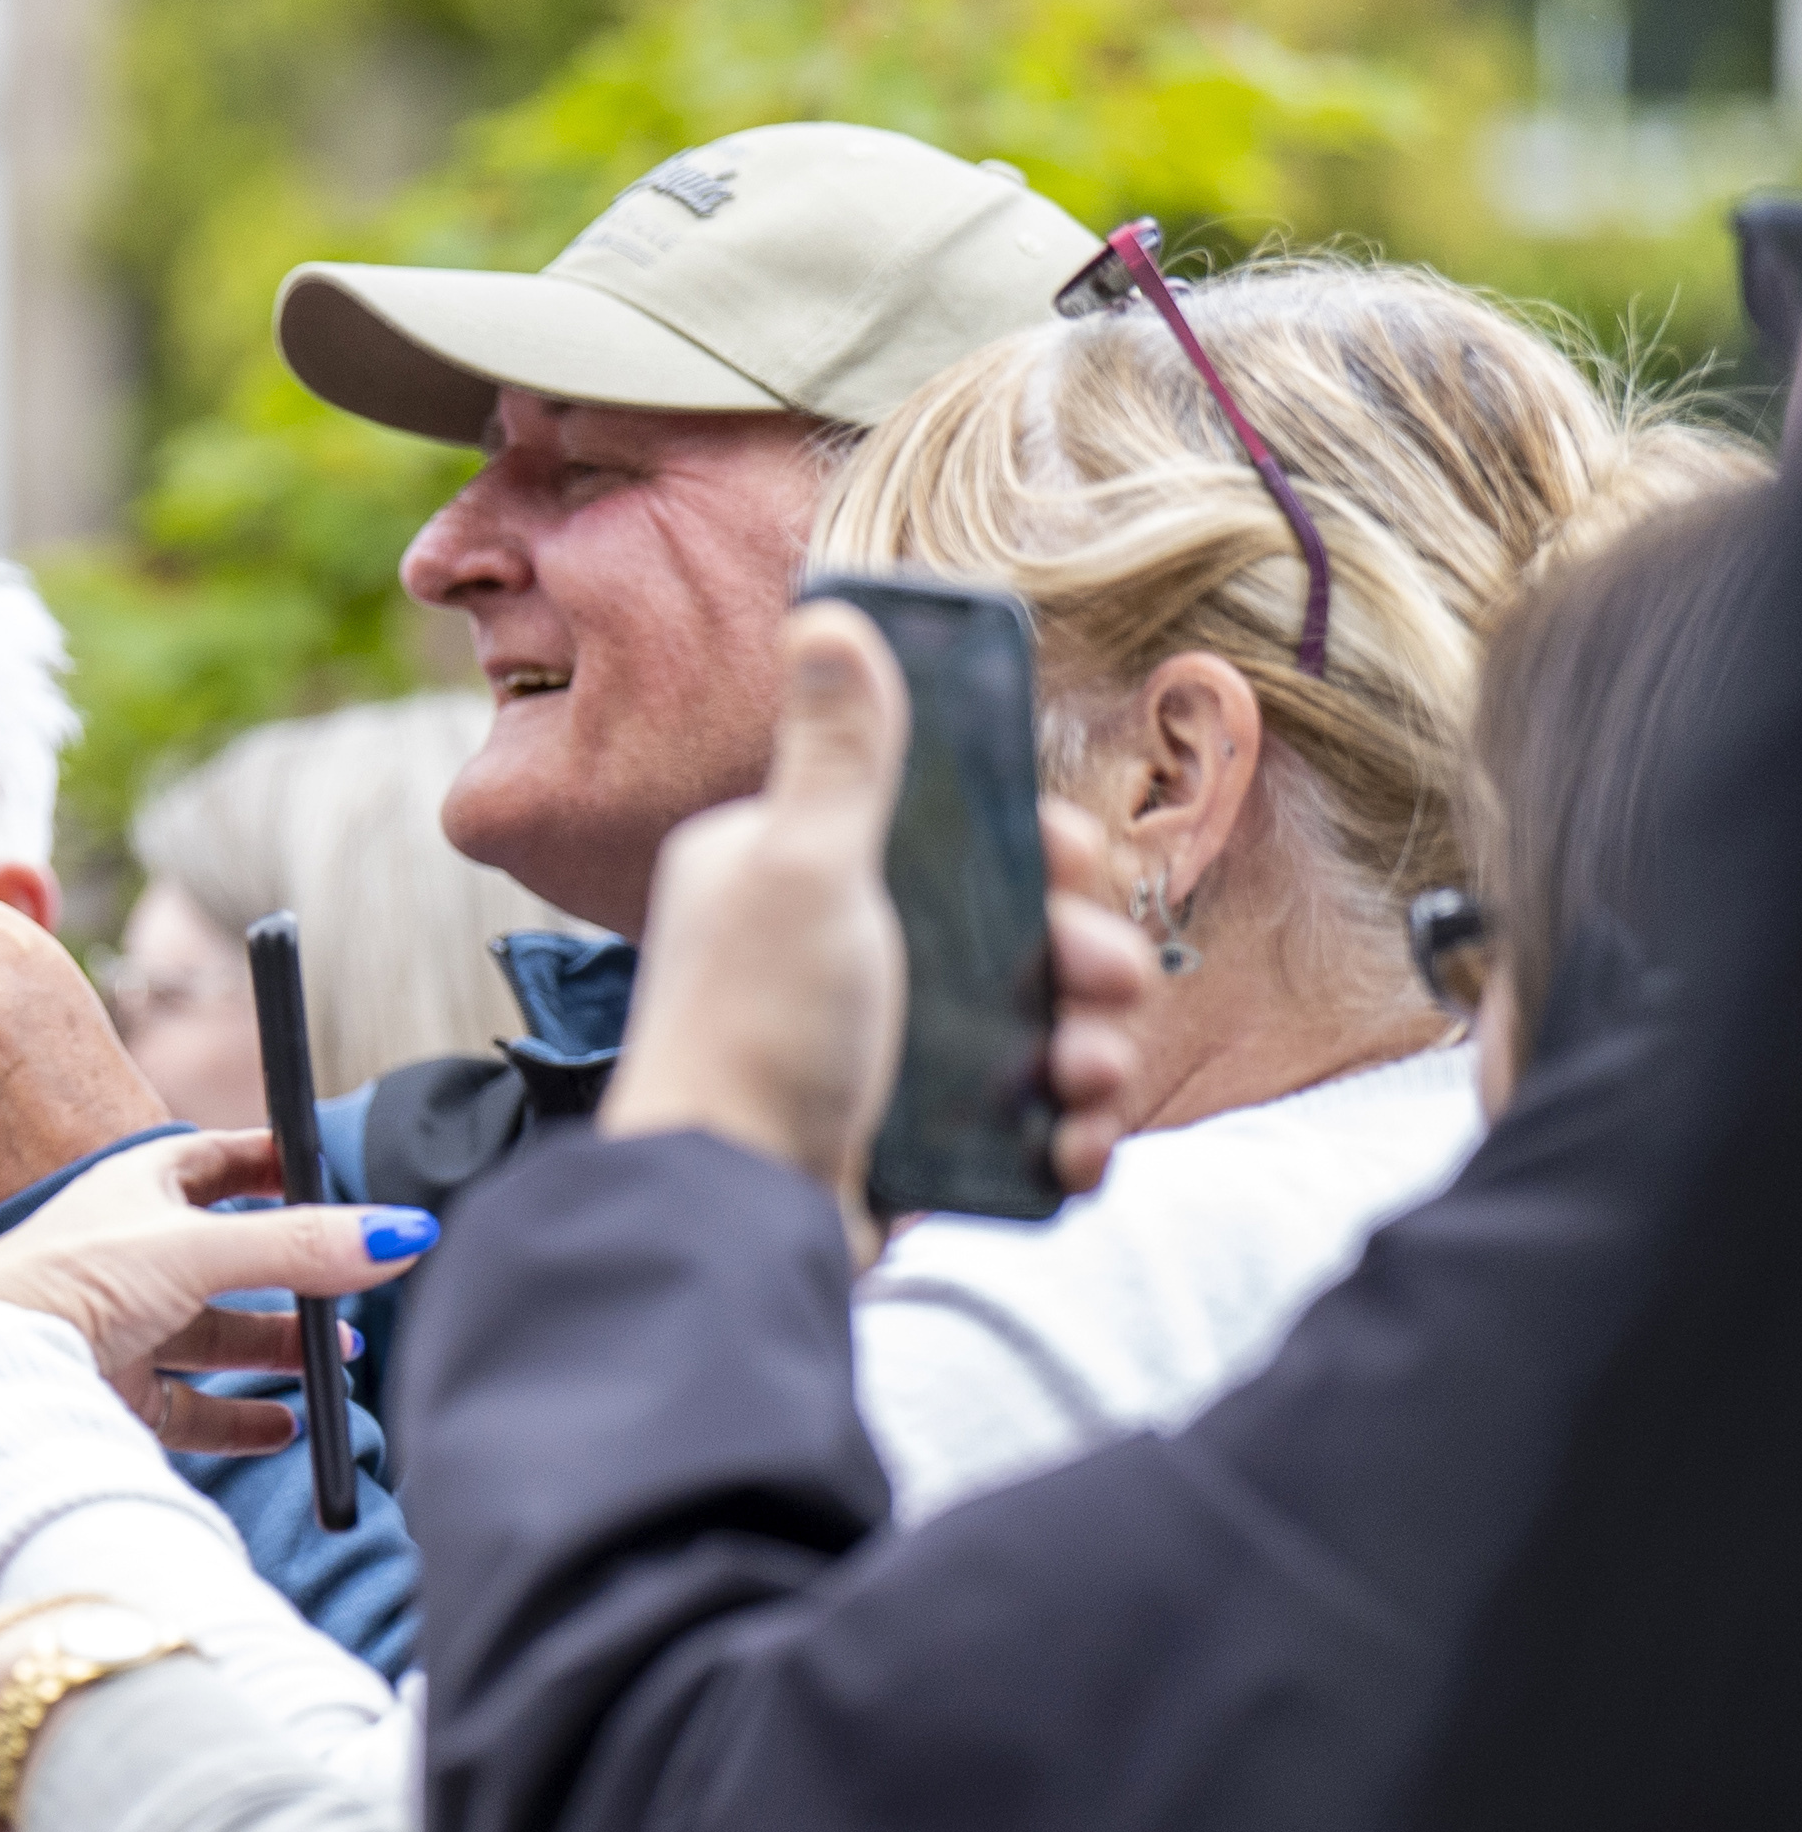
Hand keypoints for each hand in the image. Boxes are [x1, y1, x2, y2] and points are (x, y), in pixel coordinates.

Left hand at [0, 1132, 437, 1452]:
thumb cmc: (70, 1280)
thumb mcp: (199, 1248)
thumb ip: (301, 1245)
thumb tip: (403, 1233)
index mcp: (132, 1193)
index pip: (214, 1162)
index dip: (269, 1164)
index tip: (326, 1172)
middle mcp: (123, 1257)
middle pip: (225, 1259)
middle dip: (291, 1273)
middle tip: (351, 1287)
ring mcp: (115, 1329)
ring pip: (211, 1336)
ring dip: (275, 1348)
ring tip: (337, 1359)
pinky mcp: (110, 1394)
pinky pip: (187, 1408)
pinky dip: (238, 1420)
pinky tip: (286, 1427)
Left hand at [600, 605, 1148, 1234]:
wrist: (731, 1214)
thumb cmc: (752, 1032)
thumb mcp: (802, 869)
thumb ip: (836, 754)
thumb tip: (827, 618)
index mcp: (794, 872)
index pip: (950, 825)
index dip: (1033, 842)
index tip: (1068, 863)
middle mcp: (831, 950)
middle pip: (1011, 925)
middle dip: (1083, 951)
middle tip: (1100, 979)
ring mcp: (874, 1045)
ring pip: (1032, 1023)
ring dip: (1092, 1043)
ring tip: (1086, 1074)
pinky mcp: (905, 1134)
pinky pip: (1019, 1118)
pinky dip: (1065, 1129)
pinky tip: (1075, 1144)